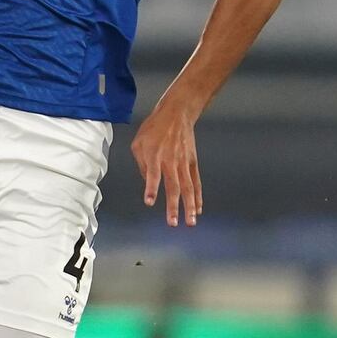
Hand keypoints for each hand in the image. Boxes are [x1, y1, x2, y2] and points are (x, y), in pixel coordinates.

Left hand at [130, 100, 202, 226]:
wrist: (176, 114)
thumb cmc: (154, 128)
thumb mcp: (138, 142)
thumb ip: (141, 164)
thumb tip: (148, 182)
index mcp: (155, 156)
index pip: (153, 175)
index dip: (151, 188)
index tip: (150, 201)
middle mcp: (171, 161)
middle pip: (173, 186)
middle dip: (173, 206)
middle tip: (172, 223)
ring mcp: (184, 163)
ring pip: (188, 188)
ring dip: (189, 206)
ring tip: (191, 222)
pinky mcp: (192, 163)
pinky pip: (196, 182)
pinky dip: (198, 196)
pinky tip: (198, 209)